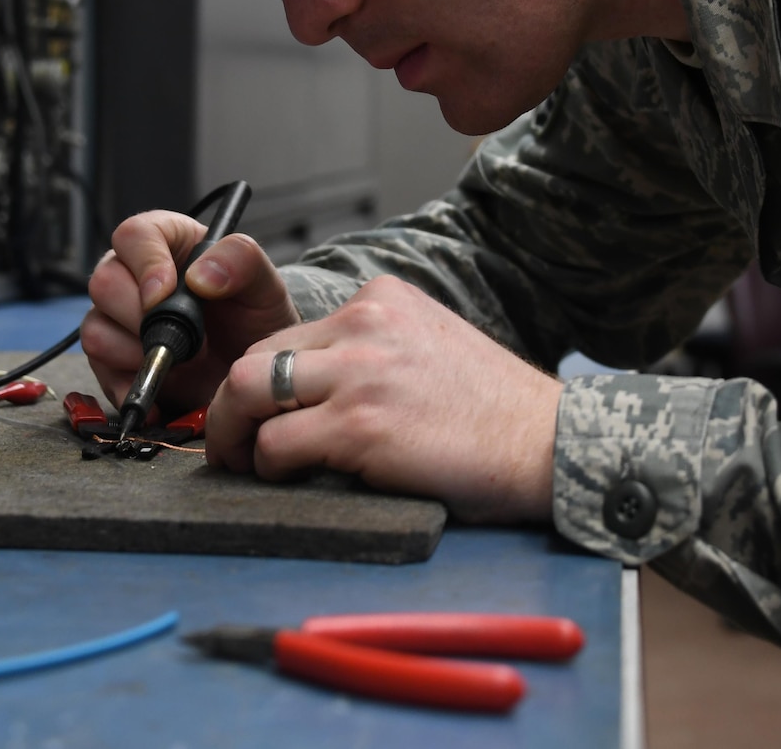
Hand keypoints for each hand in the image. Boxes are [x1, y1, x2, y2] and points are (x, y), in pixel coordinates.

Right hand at [79, 209, 298, 419]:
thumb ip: (241, 261)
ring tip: (179, 359)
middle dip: (141, 315)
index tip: (165, 294)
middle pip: (104, 281)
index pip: (134, 236)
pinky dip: (129, 382)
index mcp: (168, 243)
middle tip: (183, 336)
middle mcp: (133, 275)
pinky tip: (163, 386)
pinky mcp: (112, 357)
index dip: (145, 263)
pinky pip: (97, 367)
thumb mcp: (265, 284)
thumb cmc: (255, 319)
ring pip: (94, 327)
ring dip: (137, 351)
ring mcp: (118, 318)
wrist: (250, 372)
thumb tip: (198, 276)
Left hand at [205, 275, 561, 523]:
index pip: (291, 333)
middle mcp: (365, 323)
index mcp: (383, 300)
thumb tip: (319, 385)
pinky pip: (276, 445)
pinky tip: (288, 480)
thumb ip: (377, 347)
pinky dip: (269, 468)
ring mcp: (359, 373)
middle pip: (256, 357)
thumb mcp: (431, 342)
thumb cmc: (495, 410)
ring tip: (244, 463)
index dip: (266, 379)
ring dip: (235, 434)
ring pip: (248, 392)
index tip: (264, 410)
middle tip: (234, 441)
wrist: (547, 444)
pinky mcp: (358, 426)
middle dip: (234, 405)